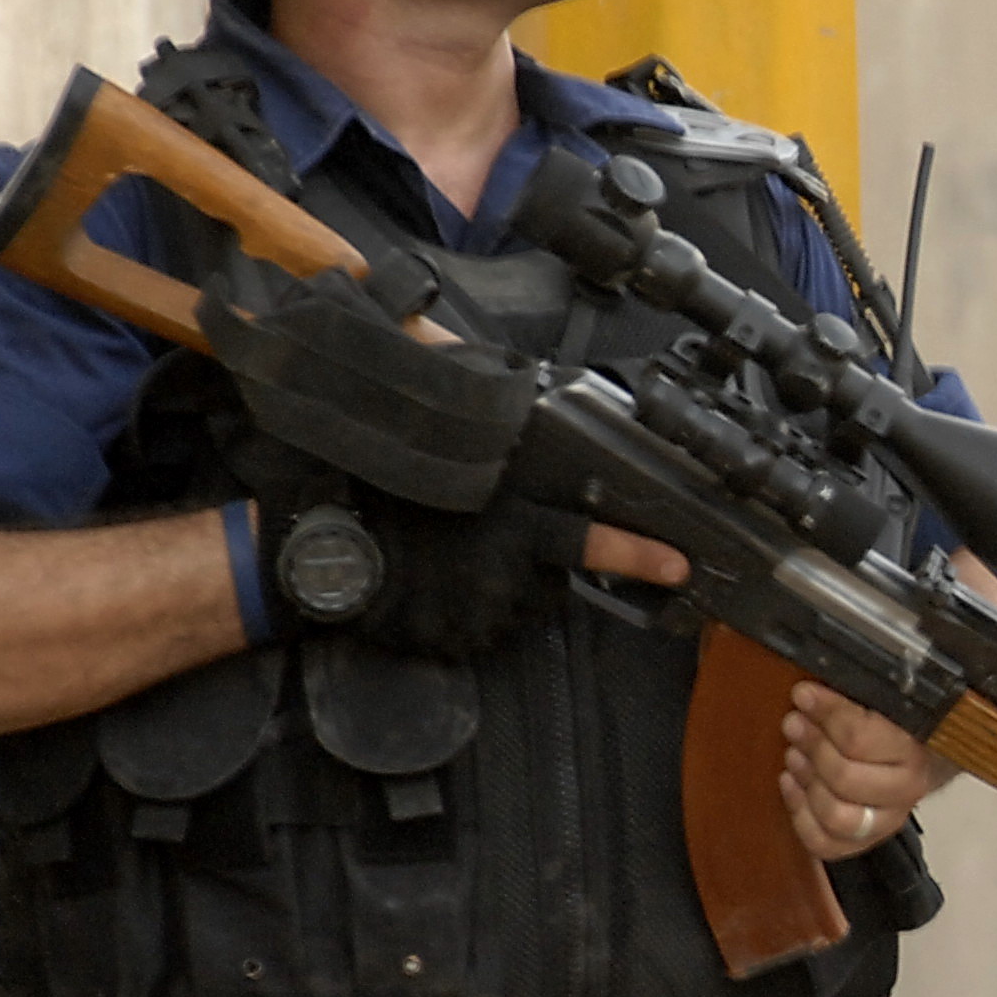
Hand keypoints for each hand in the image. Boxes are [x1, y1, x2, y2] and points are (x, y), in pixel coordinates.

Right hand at [237, 437, 692, 661]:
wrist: (316, 557)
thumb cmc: (366, 490)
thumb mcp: (425, 440)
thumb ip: (469, 416)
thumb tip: (481, 360)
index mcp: (507, 509)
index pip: (587, 531)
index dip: (635, 546)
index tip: (680, 561)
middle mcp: (506, 561)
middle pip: (576, 566)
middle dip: (628, 563)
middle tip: (670, 566)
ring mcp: (487, 604)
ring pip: (532, 594)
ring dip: (522, 578)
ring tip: (472, 553)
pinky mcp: (464, 636)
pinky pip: (493, 622)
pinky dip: (484, 605)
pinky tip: (450, 582)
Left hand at [779, 679, 946, 862]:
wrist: (914, 759)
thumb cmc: (889, 725)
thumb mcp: (881, 702)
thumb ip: (853, 695)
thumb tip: (810, 689)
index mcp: (914, 750)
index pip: (860, 737)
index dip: (826, 713)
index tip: (803, 694)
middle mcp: (906, 791)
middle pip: (845, 778)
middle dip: (812, 747)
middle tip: (793, 723)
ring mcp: (885, 821)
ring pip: (836, 816)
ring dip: (807, 782)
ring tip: (793, 756)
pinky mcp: (863, 843)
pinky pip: (824, 843)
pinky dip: (800, 816)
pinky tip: (791, 785)